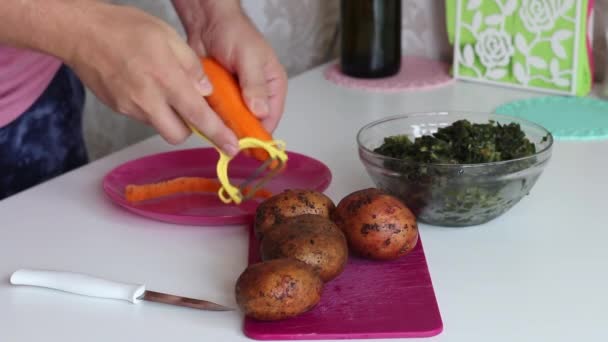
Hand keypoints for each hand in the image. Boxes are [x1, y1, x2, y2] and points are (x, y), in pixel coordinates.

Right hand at [65, 3, 238, 154]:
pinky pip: (144, 118)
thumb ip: (192, 66)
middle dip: (191, 129)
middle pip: (178, 135)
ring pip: (160, 126)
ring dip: (171, 117)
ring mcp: (130, 108)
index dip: (218, 134)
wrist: (80, 33)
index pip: (198, 116)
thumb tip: (206, 91)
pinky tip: (148, 87)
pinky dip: (153, 109)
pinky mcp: (119, 110)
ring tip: (166, 89)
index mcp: (165, 80)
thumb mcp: (168, 36)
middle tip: (194, 110)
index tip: (232, 146)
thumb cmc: (124, 28)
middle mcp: (147, 100)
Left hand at [174, 1, 287, 133]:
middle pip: (252, 123)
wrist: (207, 22)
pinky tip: (205, 124)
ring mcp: (238, 97)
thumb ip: (255, 84)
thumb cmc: (234, 33)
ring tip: (216, 135)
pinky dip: (213, 119)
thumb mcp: (249, 58)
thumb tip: (261, 111)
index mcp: (272, 86)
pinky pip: (219, 114)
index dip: (262, 133)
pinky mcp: (221, 97)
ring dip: (226, 128)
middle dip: (241, 133)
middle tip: (229, 143)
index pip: (272, 117)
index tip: (250, 146)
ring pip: (234, 122)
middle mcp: (257, 95)